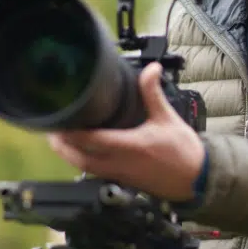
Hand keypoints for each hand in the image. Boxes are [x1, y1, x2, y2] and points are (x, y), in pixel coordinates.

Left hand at [47, 62, 206, 201]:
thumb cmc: (183, 151)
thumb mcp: (167, 118)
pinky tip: (80, 151)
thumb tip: (150, 68)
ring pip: (84, 167)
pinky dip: (82, 161)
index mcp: (131, 146)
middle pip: (80, 158)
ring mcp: (119, 174)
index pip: (93, 140)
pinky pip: (94, 172)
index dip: (72, 132)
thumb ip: (153, 93)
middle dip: (62, 145)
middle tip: (51, 129)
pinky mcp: (121, 180)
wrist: (196, 179)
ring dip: (69, 154)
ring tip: (59, 139)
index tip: (60, 119)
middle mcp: (120, 163)